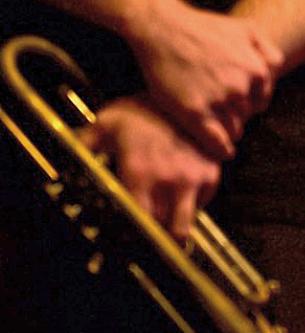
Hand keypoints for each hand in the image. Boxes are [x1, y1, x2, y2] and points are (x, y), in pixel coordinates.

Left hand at [78, 94, 220, 239]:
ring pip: (182, 226)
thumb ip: (84, 145)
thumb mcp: (106, 123)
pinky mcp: (210, 174)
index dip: (127, 236)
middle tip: (140, 236)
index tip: (122, 238)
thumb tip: (65, 158)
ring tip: (161, 232)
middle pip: (158, 230)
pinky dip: (190, 208)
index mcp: (139, 174)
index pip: (134, 222)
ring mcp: (192, 179)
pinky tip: (178, 199)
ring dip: (171, 230)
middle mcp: (168, 181)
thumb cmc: (143, 108)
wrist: (184, 94)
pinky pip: (201, 205)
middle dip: (148, 237)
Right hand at [126, 1, 283, 159]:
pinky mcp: (193, 113)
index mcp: (256, 71)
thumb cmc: (203, 27)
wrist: (162, 28)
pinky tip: (222, 152)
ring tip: (215, 126)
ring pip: (233, 130)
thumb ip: (268, 51)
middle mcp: (240, 88)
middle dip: (236, 115)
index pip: (261, 102)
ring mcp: (217, 101)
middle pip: (246, 116)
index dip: (247, 103)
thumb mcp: (247, 29)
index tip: (234, 103)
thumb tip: (275, 74)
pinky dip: (221, 150)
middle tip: (218, 111)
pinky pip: (216, 142)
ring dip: (227, 131)